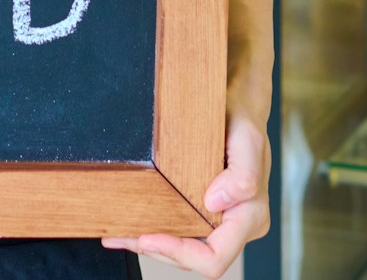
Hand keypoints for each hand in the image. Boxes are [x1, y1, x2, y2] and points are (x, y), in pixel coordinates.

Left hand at [101, 111, 267, 276]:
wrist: (237, 106)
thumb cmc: (241, 120)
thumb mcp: (247, 139)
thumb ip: (242, 175)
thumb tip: (215, 202)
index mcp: (251, 217)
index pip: (215, 258)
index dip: (180, 254)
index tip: (147, 238)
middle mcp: (238, 226)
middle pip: (193, 260)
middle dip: (157, 251)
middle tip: (119, 236)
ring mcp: (222, 223)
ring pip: (183, 251)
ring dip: (149, 244)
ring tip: (116, 233)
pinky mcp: (207, 214)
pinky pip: (181, 232)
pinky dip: (154, 232)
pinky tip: (128, 227)